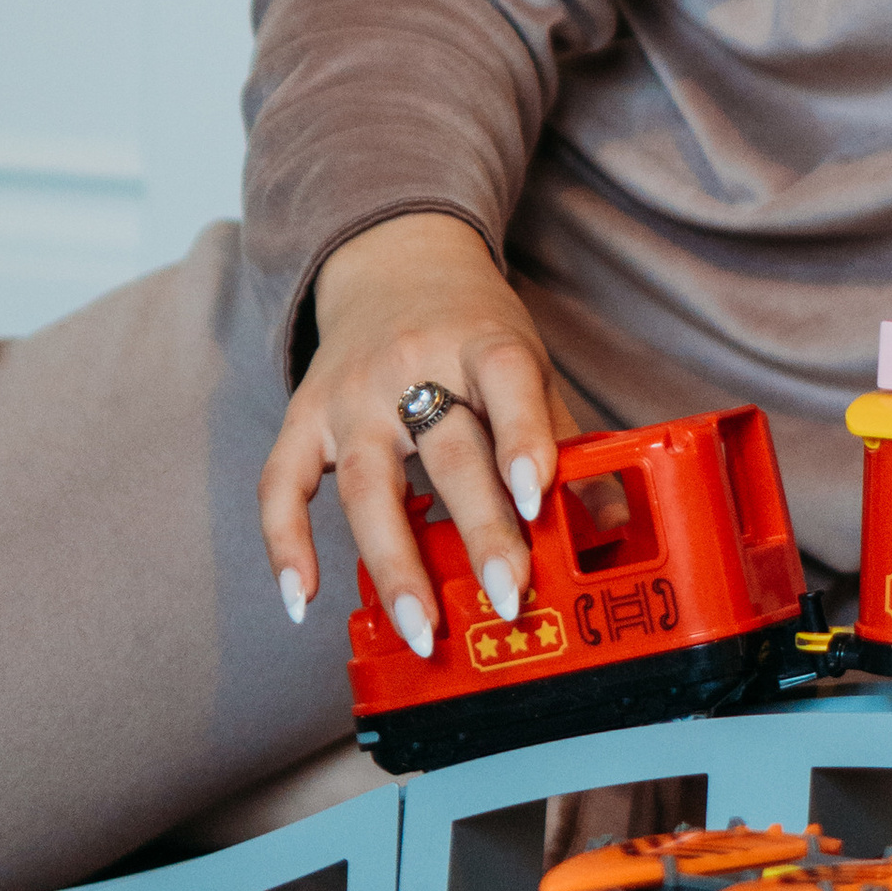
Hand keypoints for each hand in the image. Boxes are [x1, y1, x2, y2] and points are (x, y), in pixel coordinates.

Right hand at [257, 210, 578, 658]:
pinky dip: (284, 544)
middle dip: (480, 530)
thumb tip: (609, 526)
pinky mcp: (304, 416)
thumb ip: (558, 437)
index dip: (523, 437)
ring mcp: (351, 393)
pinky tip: (302, 600)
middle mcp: (412, 362)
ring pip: (367, 484)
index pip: (507, 380)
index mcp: (482, 341)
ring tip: (422, 629)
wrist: (395, 261)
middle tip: (508, 597)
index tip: (536, 495)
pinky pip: (282, 483)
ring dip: (395, 564)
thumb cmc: (473, 328)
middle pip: (447, 450)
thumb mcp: (525, 360)